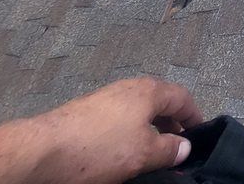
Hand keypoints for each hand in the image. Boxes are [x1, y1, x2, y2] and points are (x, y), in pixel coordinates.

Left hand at [34, 77, 203, 183]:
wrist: (43, 151)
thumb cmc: (100, 147)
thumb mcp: (143, 153)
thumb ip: (169, 149)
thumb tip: (184, 146)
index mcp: (147, 90)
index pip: (182, 97)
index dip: (195, 117)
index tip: (200, 136)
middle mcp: (127, 88)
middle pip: (159, 103)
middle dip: (171, 125)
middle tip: (177, 149)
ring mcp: (105, 99)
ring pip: (137, 113)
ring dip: (149, 132)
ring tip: (151, 156)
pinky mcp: (86, 114)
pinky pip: (118, 121)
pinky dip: (129, 135)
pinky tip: (123, 155)